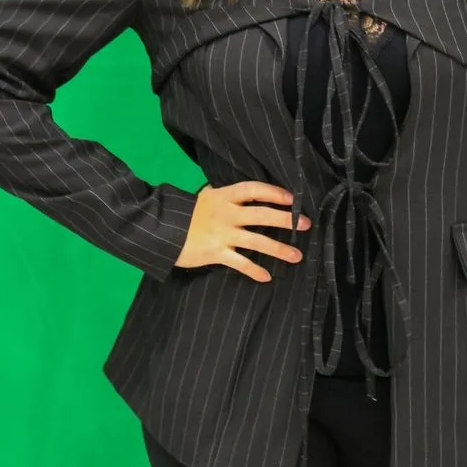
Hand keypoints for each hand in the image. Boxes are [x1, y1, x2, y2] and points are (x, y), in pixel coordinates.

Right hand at [175, 181, 310, 281]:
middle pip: (262, 214)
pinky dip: (255, 270)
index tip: (293, 199)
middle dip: (286, 219)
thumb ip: (223, 197)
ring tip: (297, 256)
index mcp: (223, 196)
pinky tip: (267, 276)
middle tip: (306, 224)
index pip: (254, 190)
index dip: (275, 193)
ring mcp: (222, 233)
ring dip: (279, 248)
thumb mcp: (203, 197)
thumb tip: (242, 195)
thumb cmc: (183, 213)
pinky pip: (241, 263)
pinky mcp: (216, 253)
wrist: (160, 229)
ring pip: (257, 240)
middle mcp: (226, 213)